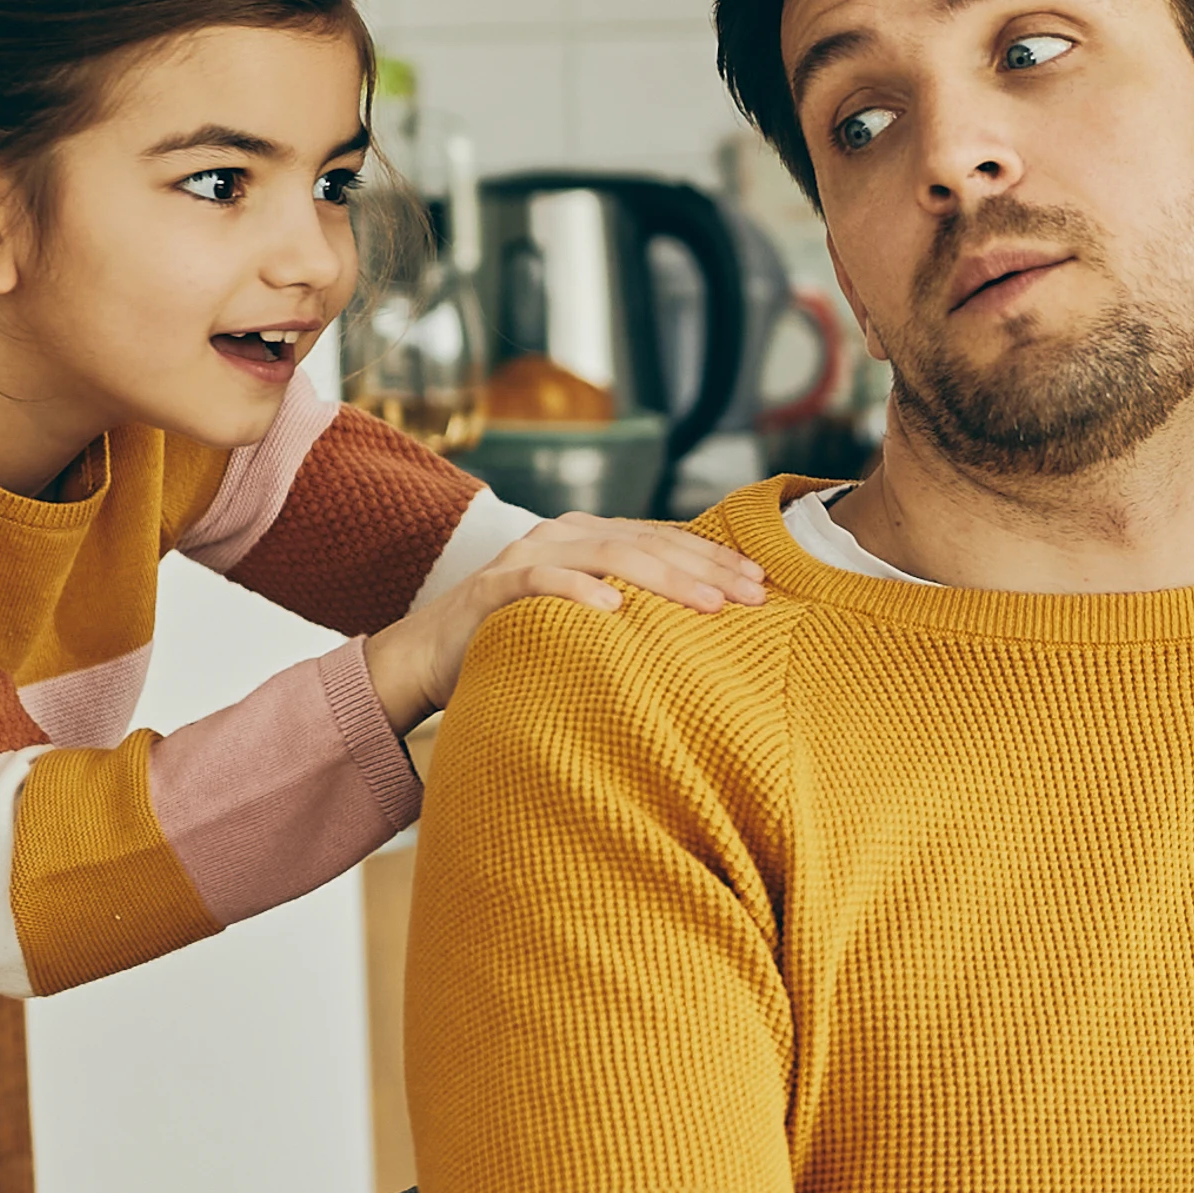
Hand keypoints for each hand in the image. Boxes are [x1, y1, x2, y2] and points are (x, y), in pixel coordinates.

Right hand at [364, 512, 765, 724]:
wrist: (430, 657)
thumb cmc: (519, 640)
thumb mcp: (584, 620)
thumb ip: (632, 609)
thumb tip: (707, 625)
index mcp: (589, 537)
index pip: (663, 539)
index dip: (714, 557)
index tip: (763, 582)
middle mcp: (562, 535)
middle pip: (645, 543)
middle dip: (705, 567)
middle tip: (752, 595)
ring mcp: (527, 555)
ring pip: (606, 555)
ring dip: (662, 578)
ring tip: (707, 603)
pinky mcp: (494, 586)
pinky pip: (541, 582)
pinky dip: (578, 591)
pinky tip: (614, 611)